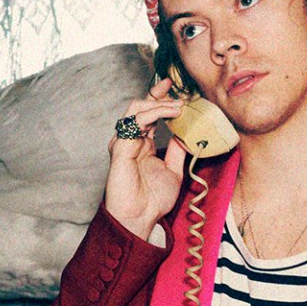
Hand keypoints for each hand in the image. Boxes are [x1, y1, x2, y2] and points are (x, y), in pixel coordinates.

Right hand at [106, 78, 190, 240]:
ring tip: (178, 106)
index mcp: (142, 144)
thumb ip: (177, 150)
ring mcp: (124, 142)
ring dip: (159, 104)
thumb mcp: (173, 171)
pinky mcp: (121, 147)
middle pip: (140, 106)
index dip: (159, 98)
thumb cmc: (153, 200)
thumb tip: (185, 132)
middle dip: (157, 94)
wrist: (140, 218)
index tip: (173, 87)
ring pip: (137, 110)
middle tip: (177, 91)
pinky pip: (136, 122)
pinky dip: (154, 114)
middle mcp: (131, 140)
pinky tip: (170, 114)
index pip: (149, 114)